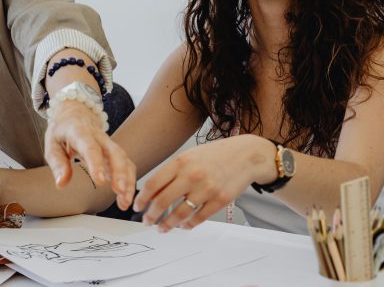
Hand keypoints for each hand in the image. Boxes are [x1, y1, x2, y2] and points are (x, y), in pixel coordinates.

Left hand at [44, 99, 135, 209]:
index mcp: (80, 132)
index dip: (96, 163)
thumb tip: (61, 183)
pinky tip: (125, 198)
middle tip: (119, 191)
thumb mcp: (51, 145)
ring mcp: (109, 144)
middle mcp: (99, 137)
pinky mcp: (115, 152)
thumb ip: (57, 164)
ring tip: (125, 201)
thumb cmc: (62, 131)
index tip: (100, 181)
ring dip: (127, 180)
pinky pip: (126, 164)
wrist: (75, 114)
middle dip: (120, 172)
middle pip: (114, 152)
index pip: (90, 147)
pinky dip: (129, 181)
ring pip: (124, 159)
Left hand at [132, 135, 275, 231]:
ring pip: (180, 214)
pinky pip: (199, 218)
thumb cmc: (214, 155)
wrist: (246, 155)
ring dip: (168, 224)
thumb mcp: (189, 157)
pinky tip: (183, 226)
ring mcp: (207, 189)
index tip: (138, 206)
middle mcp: (192, 175)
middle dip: (151, 215)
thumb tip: (152, 194)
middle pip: (163, 201)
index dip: (142, 198)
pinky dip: (188, 225)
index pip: (154, 184)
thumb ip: (172, 173)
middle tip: (147, 222)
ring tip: (162, 228)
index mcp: (181, 162)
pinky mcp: (220, 200)